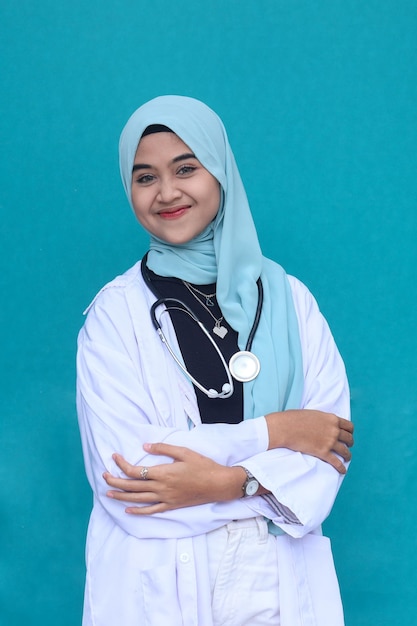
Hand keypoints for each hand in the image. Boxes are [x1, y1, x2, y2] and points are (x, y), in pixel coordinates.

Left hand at [104, 443, 246, 514]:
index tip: (114, 457)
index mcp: (163, 473)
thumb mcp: (184, 452)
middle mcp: (161, 488)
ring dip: (121, 496)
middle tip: (104, 476)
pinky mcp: (171, 506)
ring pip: (138, 499)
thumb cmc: (203, 465)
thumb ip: (162, 449)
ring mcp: (165, 499)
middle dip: (115, 481)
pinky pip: (151, 511)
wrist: (218, 484)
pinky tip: (128, 509)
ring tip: (109, 493)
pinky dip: (138, 511)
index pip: (135, 471)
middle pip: (132, 486)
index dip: (122, 464)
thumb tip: (144, 447)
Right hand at [265, 410, 353, 473]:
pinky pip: (337, 463)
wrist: (285, 428)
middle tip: (346, 446)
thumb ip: (323, 419)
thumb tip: (324, 423)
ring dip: (347, 455)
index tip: (348, 435)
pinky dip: (341, 468)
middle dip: (349, 443)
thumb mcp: (313, 414)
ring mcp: (329, 442)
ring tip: (346, 458)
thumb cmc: (295, 418)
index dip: (350, 432)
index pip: (349, 426)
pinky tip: (342, 470)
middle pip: (349, 439)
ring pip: (345, 451)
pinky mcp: (323, 453)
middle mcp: (334, 430)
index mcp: (332, 419)